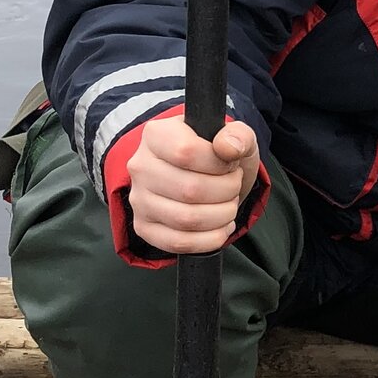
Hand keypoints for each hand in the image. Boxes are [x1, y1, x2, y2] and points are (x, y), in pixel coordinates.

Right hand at [125, 112, 258, 255]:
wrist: (201, 175)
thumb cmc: (217, 154)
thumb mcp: (234, 136)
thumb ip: (238, 135)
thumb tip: (228, 148)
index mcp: (156, 135)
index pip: (186, 152)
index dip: (219, 164)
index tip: (231, 164)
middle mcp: (140, 166)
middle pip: (190, 190)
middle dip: (226, 191)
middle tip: (234, 185)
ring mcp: (139, 199)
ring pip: (186, 219)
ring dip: (221, 215)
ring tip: (229, 204)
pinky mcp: (144, 227)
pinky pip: (178, 242)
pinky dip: (210, 239)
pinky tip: (222, 226)